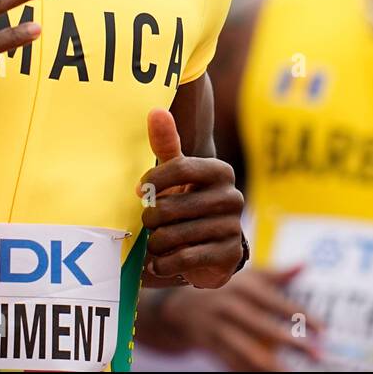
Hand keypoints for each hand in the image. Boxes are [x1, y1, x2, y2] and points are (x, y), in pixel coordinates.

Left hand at [137, 108, 244, 289]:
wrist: (213, 247)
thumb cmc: (188, 200)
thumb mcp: (177, 172)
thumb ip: (166, 143)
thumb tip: (156, 110)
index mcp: (220, 171)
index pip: (179, 168)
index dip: (153, 182)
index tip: (139, 192)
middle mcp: (232, 197)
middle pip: (171, 206)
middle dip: (151, 219)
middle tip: (148, 224)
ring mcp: (233, 227)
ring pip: (175, 235)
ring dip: (156, 243)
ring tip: (155, 242)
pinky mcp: (229, 255)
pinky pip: (185, 258)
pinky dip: (165, 263)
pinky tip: (159, 263)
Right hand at [158, 265, 321, 370]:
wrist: (182, 306)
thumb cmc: (225, 288)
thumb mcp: (247, 275)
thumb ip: (276, 274)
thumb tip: (304, 265)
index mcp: (242, 287)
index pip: (275, 301)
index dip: (300, 315)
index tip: (322, 329)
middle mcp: (229, 306)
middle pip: (263, 327)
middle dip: (292, 343)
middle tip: (317, 355)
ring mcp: (218, 328)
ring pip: (247, 350)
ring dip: (272, 365)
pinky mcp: (212, 347)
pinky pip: (234, 363)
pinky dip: (251, 372)